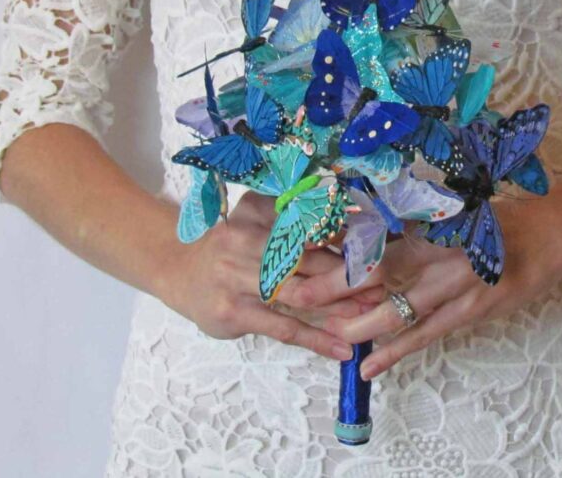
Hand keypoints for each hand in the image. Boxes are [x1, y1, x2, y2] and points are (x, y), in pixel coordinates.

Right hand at [155, 190, 383, 360]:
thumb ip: (293, 219)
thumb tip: (348, 224)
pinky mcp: (232, 312)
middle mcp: (246, 239)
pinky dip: (315, 339)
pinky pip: (283, 327)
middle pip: (310, 258)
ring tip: (371, 318)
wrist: (177, 267)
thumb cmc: (228, 245)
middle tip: (384, 286)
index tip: (377, 250)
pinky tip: (340, 349)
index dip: (347, 239)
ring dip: (339, 307)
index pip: (311, 225)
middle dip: (350, 274)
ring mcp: (236, 277)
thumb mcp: (255, 218)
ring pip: (301, 293)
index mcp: (257, 211)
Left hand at [290, 190, 561, 377]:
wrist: (550, 236)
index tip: (301, 251)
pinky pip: (428, 335)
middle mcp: (441, 250)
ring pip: (400, 309)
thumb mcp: (450, 212)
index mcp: (433, 220)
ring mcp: (458, 283)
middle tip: (293, 294)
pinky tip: (370, 366)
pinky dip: (397, 352)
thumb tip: (357, 230)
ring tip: (326, 335)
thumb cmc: (493, 219)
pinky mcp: (473, 311)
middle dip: (333, 285)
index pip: (375, 233)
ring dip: (359, 325)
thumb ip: (407, 223)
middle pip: (379, 271)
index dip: (336, 245)